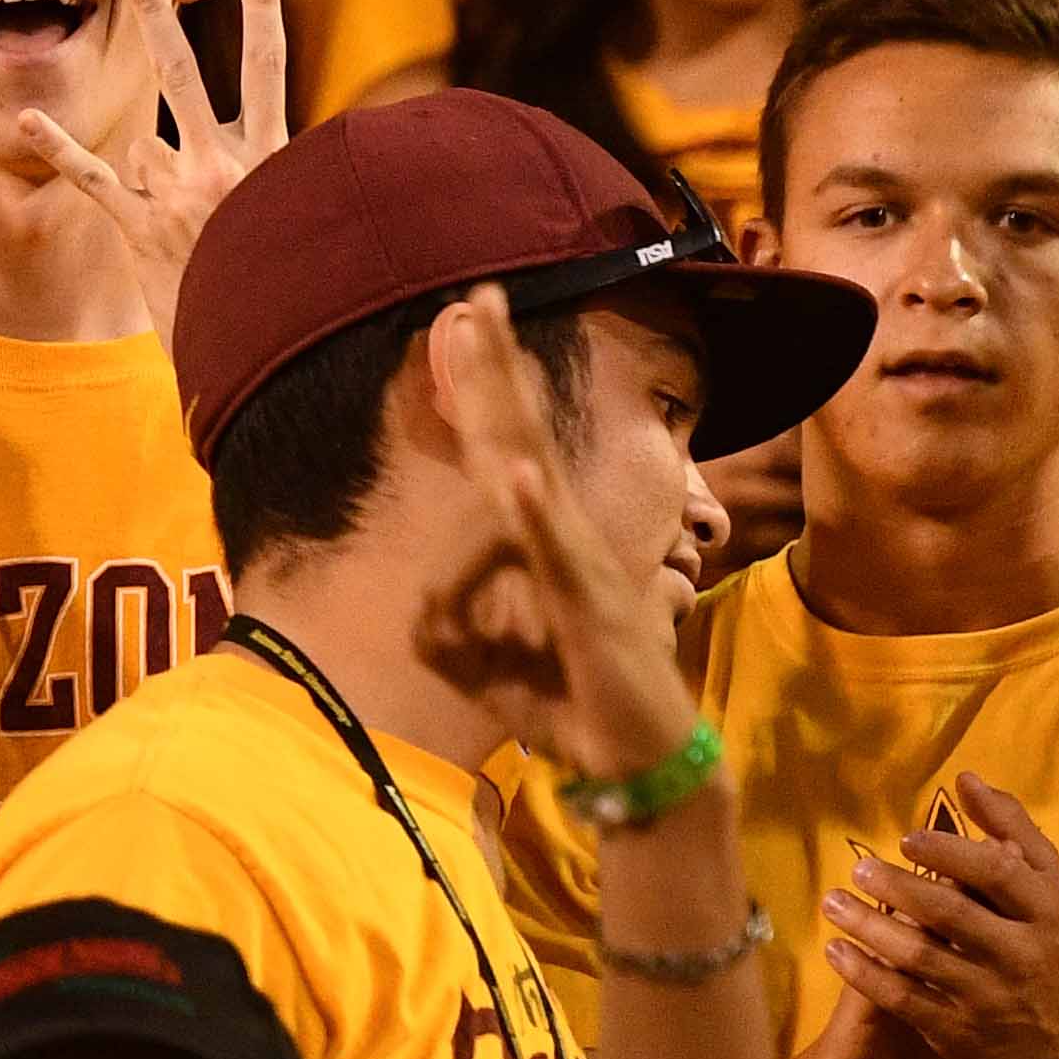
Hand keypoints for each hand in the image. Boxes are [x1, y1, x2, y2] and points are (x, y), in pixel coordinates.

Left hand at [13, 0, 284, 326]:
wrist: (262, 346)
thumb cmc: (287, 278)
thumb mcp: (299, 212)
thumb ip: (274, 164)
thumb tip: (258, 129)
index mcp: (269, 158)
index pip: (268, 66)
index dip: (265, 9)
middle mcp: (221, 166)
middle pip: (183, 72)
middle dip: (158, 15)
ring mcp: (175, 195)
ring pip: (143, 136)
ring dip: (146, 155)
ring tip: (165, 193)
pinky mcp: (140, 227)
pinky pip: (93, 178)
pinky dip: (59, 147)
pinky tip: (25, 119)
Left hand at [402, 288, 705, 782]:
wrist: (639, 764)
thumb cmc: (572, 706)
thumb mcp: (488, 668)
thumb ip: (449, 632)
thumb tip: (420, 607)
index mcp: (536, 542)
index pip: (500, 452)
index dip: (481, 395)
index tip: (460, 328)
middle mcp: (560, 537)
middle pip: (520, 436)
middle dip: (498, 367)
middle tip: (479, 295)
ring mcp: (578, 564)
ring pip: (536, 472)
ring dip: (510, 408)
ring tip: (487, 343)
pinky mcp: (591, 606)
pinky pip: (557, 553)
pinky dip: (535, 515)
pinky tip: (515, 476)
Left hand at [820, 777, 1058, 1058]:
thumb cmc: (1051, 941)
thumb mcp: (1047, 886)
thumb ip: (1011, 829)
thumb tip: (966, 778)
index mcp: (1046, 912)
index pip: (997, 873)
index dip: (950, 852)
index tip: (907, 838)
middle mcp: (1020, 954)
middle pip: (951, 914)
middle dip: (898, 887)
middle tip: (858, 869)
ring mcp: (989, 995)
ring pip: (919, 956)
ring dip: (868, 926)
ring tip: (832, 902)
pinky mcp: (961, 1031)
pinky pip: (903, 999)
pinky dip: (865, 973)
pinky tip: (835, 950)